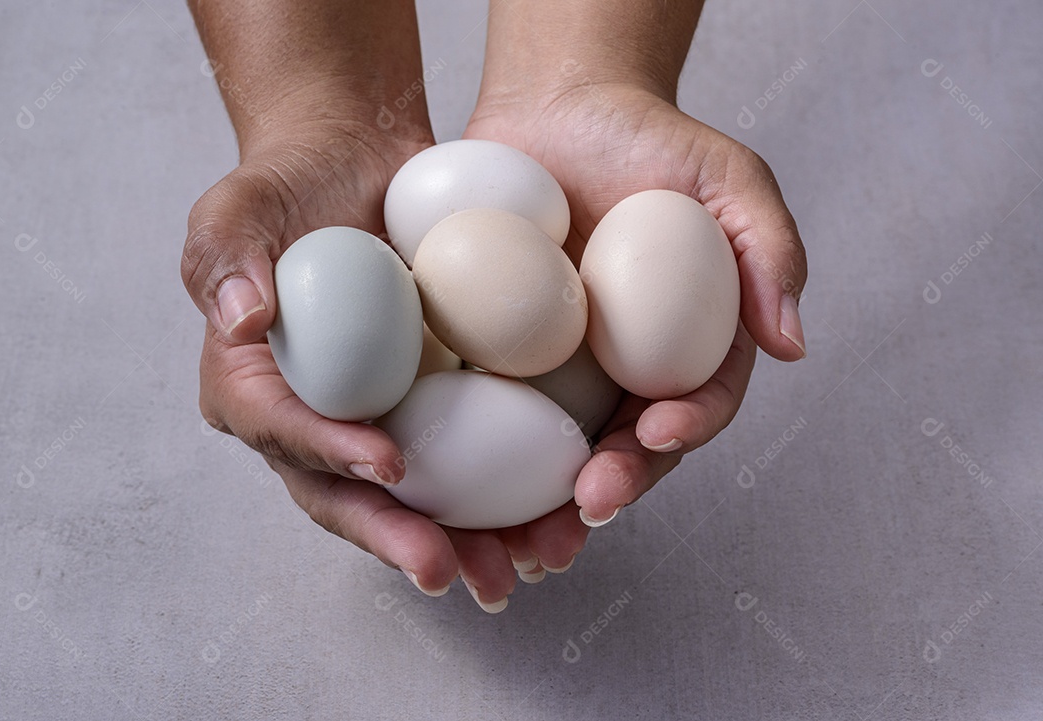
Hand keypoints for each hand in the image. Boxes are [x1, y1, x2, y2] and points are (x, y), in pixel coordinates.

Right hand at [185, 118, 584, 611]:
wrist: (352, 165)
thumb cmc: (285, 185)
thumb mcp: (235, 209)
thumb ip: (227, 258)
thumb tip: (244, 318)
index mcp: (251, 387)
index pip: (282, 430)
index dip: (329, 454)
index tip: (387, 463)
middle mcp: (310, 419)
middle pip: (345, 492)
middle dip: (395, 536)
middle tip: (447, 570)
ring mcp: (371, 418)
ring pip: (410, 496)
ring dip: (457, 540)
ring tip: (509, 571)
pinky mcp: (426, 405)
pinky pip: (461, 455)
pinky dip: (498, 493)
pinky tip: (543, 517)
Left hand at [464, 81, 806, 535]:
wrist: (557, 110)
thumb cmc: (650, 138)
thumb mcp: (727, 178)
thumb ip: (769, 251)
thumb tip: (793, 345)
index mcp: (687, 348)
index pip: (696, 402)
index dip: (684, 428)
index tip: (657, 432)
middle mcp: (625, 374)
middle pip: (623, 448)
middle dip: (609, 487)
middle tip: (586, 507)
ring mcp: (558, 372)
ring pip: (552, 454)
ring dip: (539, 507)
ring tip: (522, 543)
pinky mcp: (497, 357)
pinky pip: (484, 410)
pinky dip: (473, 454)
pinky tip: (453, 484)